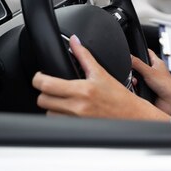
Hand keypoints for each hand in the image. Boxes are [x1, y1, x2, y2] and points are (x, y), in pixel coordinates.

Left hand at [32, 35, 168, 120]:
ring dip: (52, 106)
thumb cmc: (119, 96)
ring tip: (62, 100)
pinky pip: (58, 123)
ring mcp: (76, 119)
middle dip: (44, 93)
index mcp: (82, 89)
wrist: (132, 115)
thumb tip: (74, 42)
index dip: (38, 79)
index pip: (46, 85)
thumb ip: (84, 56)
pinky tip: (69, 110)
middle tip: (52, 87)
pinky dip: (60, 117)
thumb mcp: (101, 73)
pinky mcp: (77, 128)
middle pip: (42, 100)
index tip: (40, 77)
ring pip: (48, 113)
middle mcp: (77, 106)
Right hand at [131, 50, 170, 121]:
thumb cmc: (168, 86)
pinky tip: (137, 89)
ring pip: (137, 78)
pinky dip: (136, 88)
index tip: (133, 50)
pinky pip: (138, 87)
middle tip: (132, 71)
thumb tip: (129, 56)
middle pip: (139, 66)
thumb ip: (138, 64)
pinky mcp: (148, 91)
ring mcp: (150, 82)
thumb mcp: (149, 72)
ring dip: (135, 80)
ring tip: (136, 82)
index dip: (141, 51)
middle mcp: (154, 72)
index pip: (148, 53)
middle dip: (133, 69)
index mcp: (157, 63)